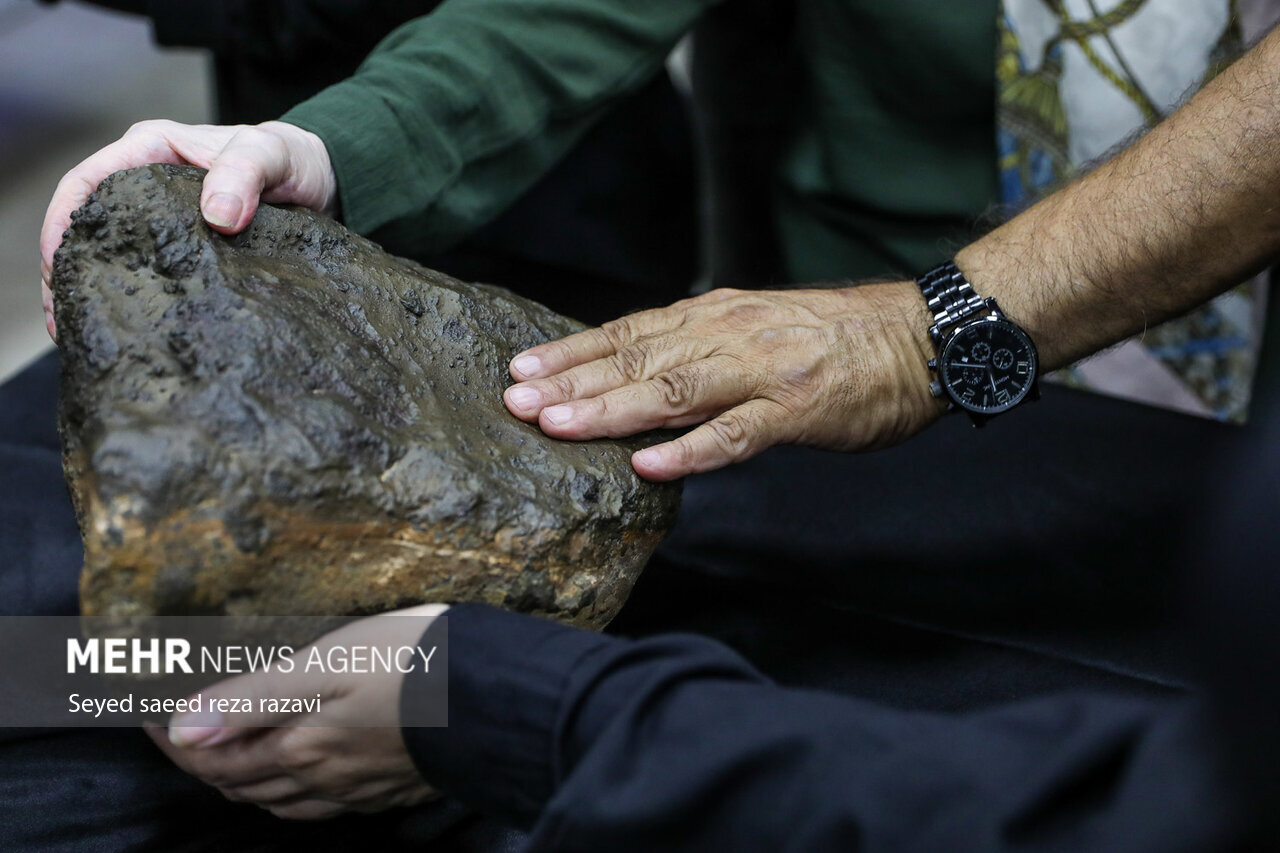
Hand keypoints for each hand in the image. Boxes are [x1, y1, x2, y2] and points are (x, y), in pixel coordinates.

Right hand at [40, 119, 335, 340]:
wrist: (325, 180)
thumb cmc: (295, 158)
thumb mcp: (273, 155)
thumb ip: (245, 175)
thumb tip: (218, 215)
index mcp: (152, 149)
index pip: (86, 182)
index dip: (61, 224)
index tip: (58, 266)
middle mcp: (148, 180)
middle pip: (86, 223)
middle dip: (67, 267)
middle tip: (62, 316)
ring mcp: (163, 216)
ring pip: (111, 250)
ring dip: (92, 286)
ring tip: (78, 331)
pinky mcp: (184, 245)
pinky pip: (146, 268)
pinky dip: (131, 294)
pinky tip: (128, 326)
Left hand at [147, 605, 446, 819]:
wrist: (494, 697)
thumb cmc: (413, 664)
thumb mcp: (327, 662)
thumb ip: (253, 697)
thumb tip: (183, 727)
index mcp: (299, 742)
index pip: (212, 753)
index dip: (170, 737)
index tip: (142, 713)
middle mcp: (321, 774)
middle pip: (241, 781)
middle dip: (200, 760)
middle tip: (176, 732)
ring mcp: (357, 787)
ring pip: (280, 799)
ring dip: (243, 783)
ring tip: (226, 759)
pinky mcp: (391, 789)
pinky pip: (324, 806)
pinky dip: (293, 797)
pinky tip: (301, 784)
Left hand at [502, 284, 941, 481]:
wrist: (921, 334)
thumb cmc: (838, 337)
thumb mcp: (758, 323)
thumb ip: (702, 343)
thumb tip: (639, 367)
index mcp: (717, 316)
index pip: (629, 332)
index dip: (572, 352)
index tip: (521, 371)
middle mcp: (730, 336)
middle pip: (638, 359)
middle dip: (573, 383)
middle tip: (515, 403)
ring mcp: (763, 373)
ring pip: (674, 390)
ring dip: (612, 410)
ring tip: (559, 427)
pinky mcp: (797, 411)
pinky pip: (737, 434)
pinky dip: (691, 451)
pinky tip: (651, 466)